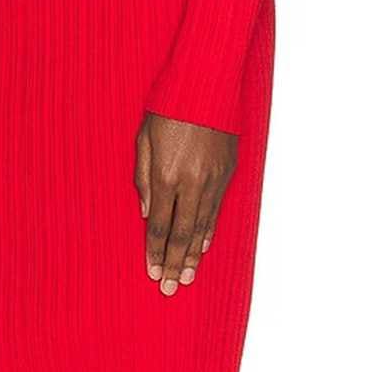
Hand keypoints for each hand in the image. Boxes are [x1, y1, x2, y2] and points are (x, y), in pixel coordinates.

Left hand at [135, 113, 237, 293]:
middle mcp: (191, 183)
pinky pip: (216, 210)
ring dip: (193, 255)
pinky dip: (209, 231)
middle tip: (171, 288)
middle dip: (174, 264)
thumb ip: (142, 179)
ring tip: (187, 277)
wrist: (206, 83)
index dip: (154, 252)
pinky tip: (203, 247)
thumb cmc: (168, 108)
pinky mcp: (228, 172)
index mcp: (166, 175)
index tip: (152, 272)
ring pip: (202, 226)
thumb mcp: (143, 140)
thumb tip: (145, 213)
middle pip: (181, 234)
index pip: (158, 225)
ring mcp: (213, 179)